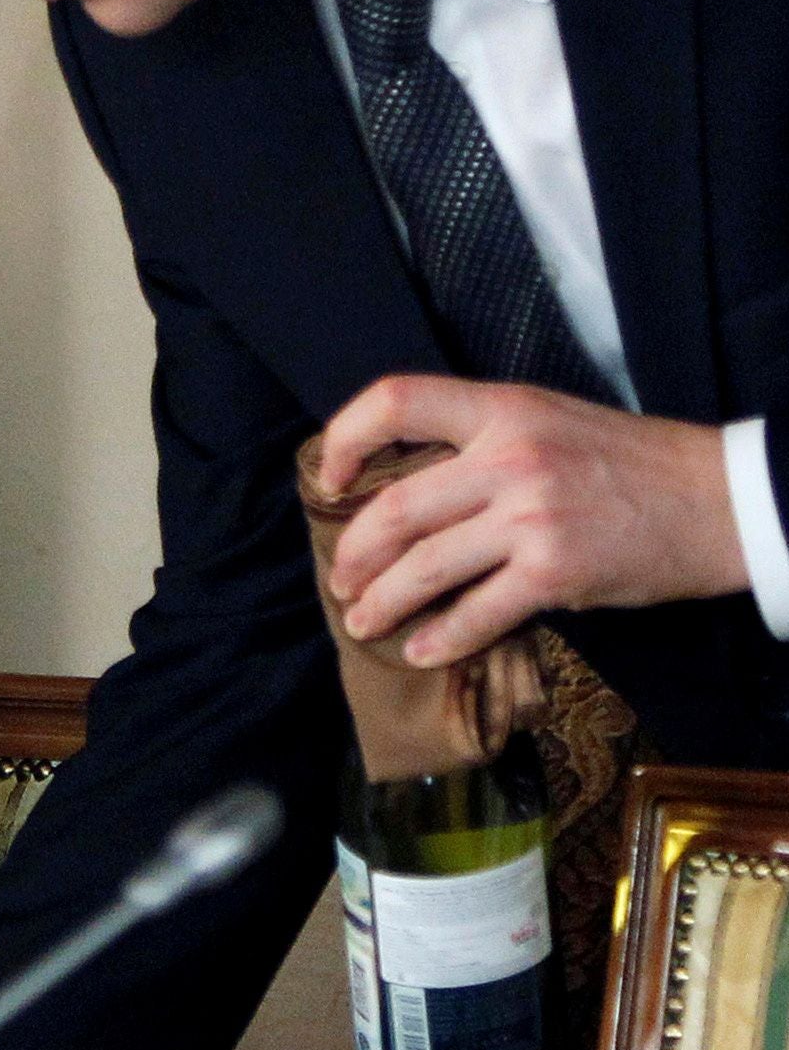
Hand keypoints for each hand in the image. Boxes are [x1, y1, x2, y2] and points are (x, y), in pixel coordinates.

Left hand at [321, 376, 746, 664]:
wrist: (719, 500)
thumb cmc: (629, 461)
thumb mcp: (547, 420)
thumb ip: (480, 440)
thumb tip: (409, 485)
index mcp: (501, 410)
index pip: (396, 399)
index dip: (346, 436)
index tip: (329, 477)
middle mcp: (508, 459)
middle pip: (397, 507)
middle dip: (354, 551)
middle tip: (340, 579)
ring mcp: (530, 518)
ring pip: (425, 565)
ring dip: (383, 600)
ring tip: (362, 621)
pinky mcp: (555, 573)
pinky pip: (479, 612)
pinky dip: (442, 637)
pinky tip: (421, 650)